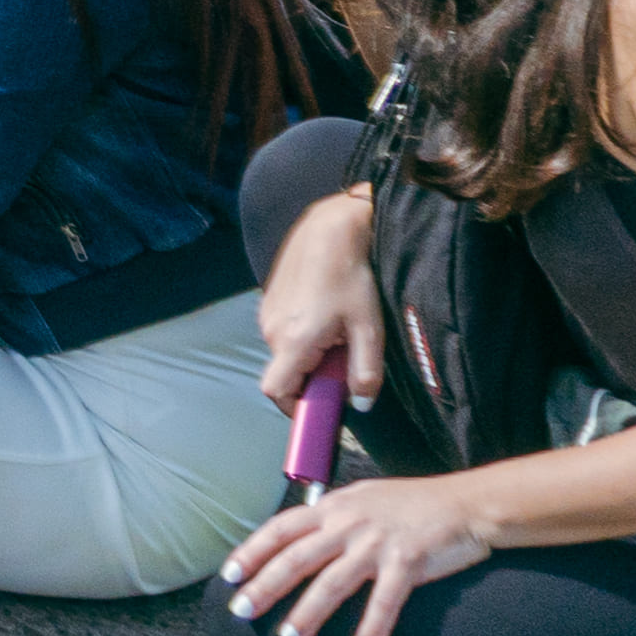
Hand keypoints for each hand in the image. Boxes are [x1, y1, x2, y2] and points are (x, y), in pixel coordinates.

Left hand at [216, 466, 498, 635]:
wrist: (466, 503)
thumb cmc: (411, 504)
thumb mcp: (361, 499)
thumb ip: (330, 517)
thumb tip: (296, 536)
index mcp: (333, 507)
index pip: (280, 528)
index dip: (252, 551)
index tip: (229, 576)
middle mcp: (348, 523)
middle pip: (296, 558)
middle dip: (265, 587)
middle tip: (241, 612)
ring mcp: (377, 542)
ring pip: (333, 582)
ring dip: (308, 613)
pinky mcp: (409, 561)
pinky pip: (386, 600)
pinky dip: (373, 627)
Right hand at [256, 184, 388, 415]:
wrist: (330, 229)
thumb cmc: (351, 276)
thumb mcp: (369, 328)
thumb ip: (365, 371)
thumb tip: (361, 404)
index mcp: (294, 341)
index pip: (277, 392)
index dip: (296, 406)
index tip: (322, 405)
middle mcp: (272, 330)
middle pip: (285, 373)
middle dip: (312, 375)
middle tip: (343, 356)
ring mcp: (267, 314)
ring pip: (285, 352)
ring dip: (308, 353)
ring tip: (337, 328)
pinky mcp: (269, 301)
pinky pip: (283, 331)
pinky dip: (302, 334)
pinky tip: (325, 312)